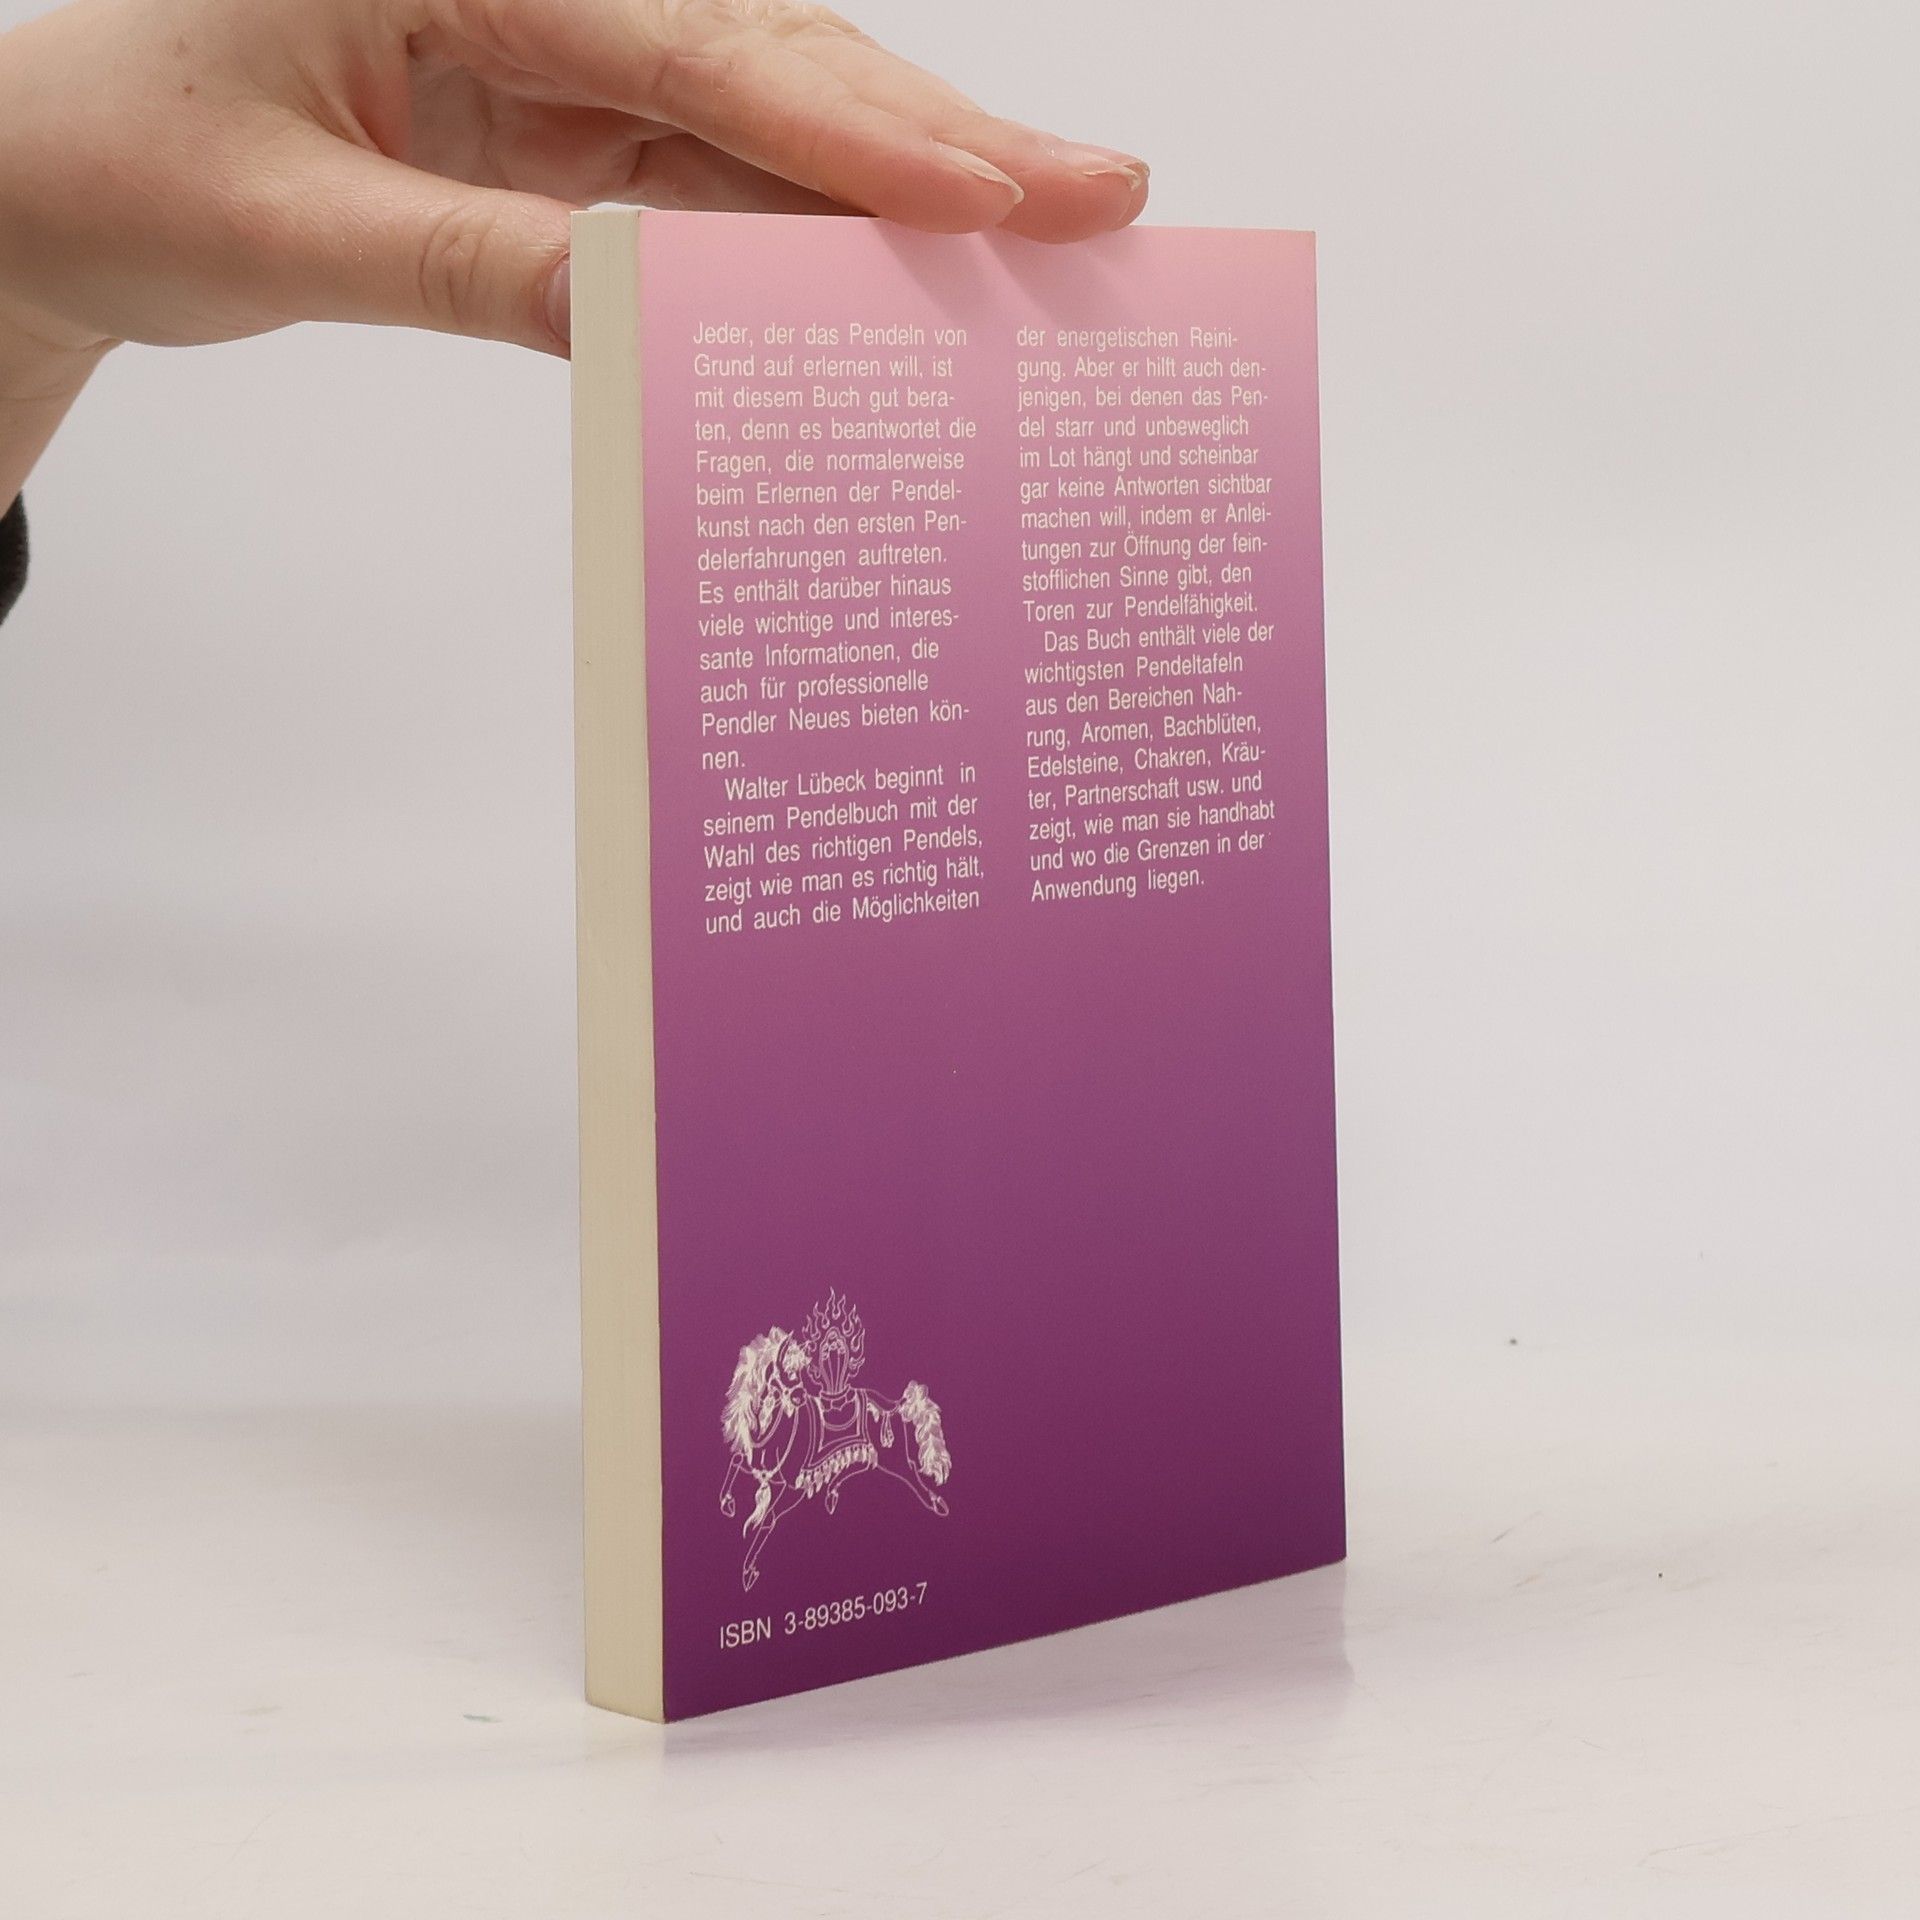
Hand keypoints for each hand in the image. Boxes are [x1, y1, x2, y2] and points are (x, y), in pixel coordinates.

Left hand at [0, 0, 1149, 366]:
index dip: (863, 127)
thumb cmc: (127, 164)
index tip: (1002, 192)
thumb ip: (478, 267)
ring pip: (764, 131)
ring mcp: (560, 64)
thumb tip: (652, 324)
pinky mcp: (567, 139)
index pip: (700, 46)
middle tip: (1098, 203)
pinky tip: (878, 303)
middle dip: (937, 145)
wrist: (53, 187)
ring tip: (1032, 264)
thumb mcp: (289, 227)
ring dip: (889, 207)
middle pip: (774, 65)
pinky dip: (792, 254)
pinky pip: (708, 194)